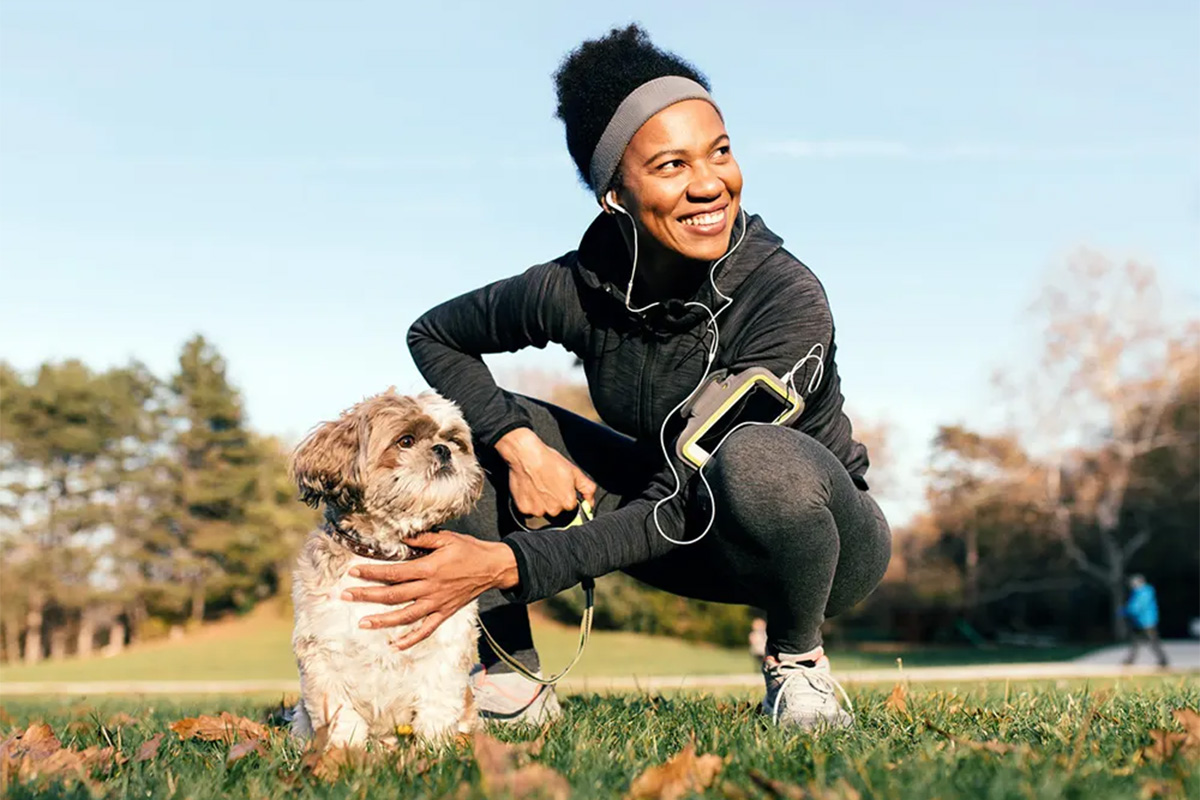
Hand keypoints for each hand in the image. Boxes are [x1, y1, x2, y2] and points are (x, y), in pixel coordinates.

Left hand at [342, 531, 517, 648]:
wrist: (494, 567)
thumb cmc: (470, 550)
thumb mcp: (447, 538)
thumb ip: (423, 539)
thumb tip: (401, 538)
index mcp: (429, 568)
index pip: (394, 572)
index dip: (372, 572)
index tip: (353, 572)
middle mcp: (430, 589)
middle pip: (393, 596)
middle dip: (367, 596)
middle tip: (345, 595)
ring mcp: (437, 604)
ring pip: (405, 616)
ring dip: (382, 621)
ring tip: (362, 623)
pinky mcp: (445, 613)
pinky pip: (426, 630)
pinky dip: (411, 639)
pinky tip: (395, 646)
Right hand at [495, 428, 596, 517]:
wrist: (526, 455)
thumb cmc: (549, 461)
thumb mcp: (574, 471)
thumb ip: (587, 489)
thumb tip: (590, 502)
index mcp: (567, 502)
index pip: (570, 506)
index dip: (566, 495)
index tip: (560, 486)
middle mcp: (553, 510)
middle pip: (556, 510)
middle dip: (554, 500)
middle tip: (549, 484)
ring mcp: (537, 510)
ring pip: (542, 510)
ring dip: (541, 502)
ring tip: (539, 485)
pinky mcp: (524, 509)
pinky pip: (529, 509)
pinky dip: (529, 502)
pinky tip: (530, 489)